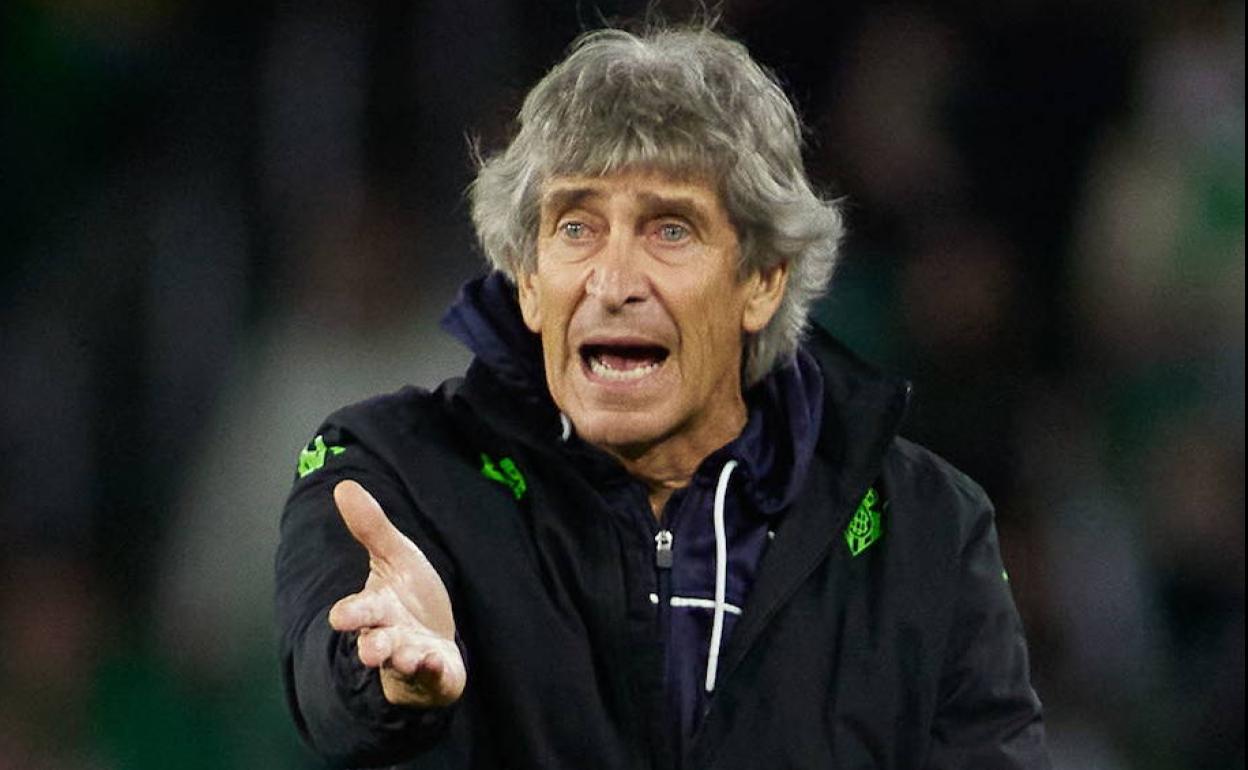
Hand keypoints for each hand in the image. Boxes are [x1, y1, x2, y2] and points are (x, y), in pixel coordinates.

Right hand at [328, 480, 465, 707]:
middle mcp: (388, 637)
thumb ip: (371, 527)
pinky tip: (438, 661)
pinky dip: (434, 670)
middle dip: (372, 647)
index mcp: (376, 608)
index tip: (340, 616)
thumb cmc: (409, 598)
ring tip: (408, 656)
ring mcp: (410, 659)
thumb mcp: (395, 558)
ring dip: (404, 659)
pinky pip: (434, 675)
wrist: (434, 640)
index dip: (350, 614)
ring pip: (401, 663)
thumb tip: (343, 485)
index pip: (358, 611)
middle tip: (371, 650)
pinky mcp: (434, 675)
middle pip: (375, 643)